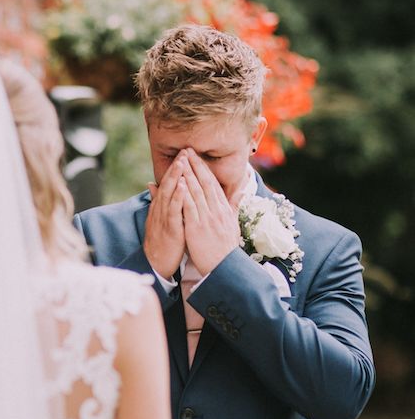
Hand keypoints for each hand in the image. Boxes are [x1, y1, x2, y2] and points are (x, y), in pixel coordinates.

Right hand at [144, 151, 186, 278]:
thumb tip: (152, 184)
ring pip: (169, 194)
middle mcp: (160, 210)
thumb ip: (157, 202)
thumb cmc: (162, 241)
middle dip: (176, 168)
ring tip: (183, 162)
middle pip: (167, 184)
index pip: (167, 184)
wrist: (157, 263)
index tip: (183, 155)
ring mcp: (163, 218)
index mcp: (160, 207)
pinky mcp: (170, 227)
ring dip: (176, 177)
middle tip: (184, 152)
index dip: (174, 170)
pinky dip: (178, 196)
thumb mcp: (159, 219)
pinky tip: (184, 186)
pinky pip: (174, 210)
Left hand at [180, 149, 242, 275]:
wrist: (224, 269)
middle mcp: (217, 211)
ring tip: (181, 160)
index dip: (204, 168)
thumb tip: (240, 190)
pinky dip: (184, 193)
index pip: (213, 184)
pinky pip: (189, 207)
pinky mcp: (197, 227)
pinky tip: (178, 182)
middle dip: (195, 165)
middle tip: (187, 150)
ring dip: (188, 174)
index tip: (196, 156)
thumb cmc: (226, 249)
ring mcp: (207, 218)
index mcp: (224, 209)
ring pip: (197, 191)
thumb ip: (234, 206)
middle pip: (205, 183)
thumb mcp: (233, 224)